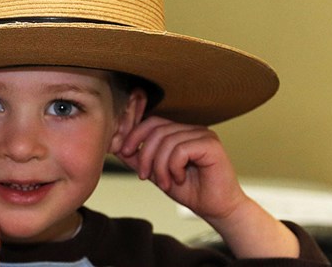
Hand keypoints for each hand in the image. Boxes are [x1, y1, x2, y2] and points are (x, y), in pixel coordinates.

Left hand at [114, 116, 299, 258]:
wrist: (216, 209)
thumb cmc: (190, 190)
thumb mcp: (156, 173)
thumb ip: (139, 158)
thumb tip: (115, 145)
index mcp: (180, 132)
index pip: (152, 122)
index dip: (134, 134)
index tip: (124, 152)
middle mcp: (192, 129)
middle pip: (156, 130)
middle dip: (145, 154)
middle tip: (145, 176)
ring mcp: (203, 134)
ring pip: (167, 141)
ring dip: (160, 166)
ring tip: (166, 183)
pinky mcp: (211, 145)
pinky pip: (180, 150)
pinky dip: (174, 167)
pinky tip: (180, 178)